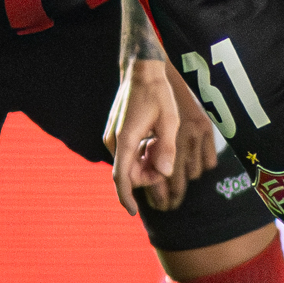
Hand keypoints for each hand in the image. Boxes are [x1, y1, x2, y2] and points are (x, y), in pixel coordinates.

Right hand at [108, 56, 207, 214]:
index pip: (122, 178)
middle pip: (128, 172)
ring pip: (129, 163)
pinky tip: (154, 139)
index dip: (126, 197)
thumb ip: (167, 147)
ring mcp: (113, 136)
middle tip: (166, 160)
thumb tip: (164, 172)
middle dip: (147, 175)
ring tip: (160, 142)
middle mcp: (114, 141)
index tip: (133, 213)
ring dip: (146, 162)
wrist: (142, 70)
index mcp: (125, 140)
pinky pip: (128, 153)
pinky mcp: (117, 132)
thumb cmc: (157, 92)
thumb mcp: (169, 119)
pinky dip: (142, 153)